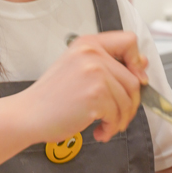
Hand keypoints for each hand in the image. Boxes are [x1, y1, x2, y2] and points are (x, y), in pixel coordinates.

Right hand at [17, 31, 147, 143]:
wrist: (28, 115)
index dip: (137, 62)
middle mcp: (92, 53)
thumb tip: (143, 65)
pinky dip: (112, 128)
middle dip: (131, 104)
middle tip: (118, 117)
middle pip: (134, 79)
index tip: (134, 79)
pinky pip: (117, 115)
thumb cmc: (51, 97)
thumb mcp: (78, 70)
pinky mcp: (95, 95)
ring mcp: (94, 73)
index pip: (129, 41)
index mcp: (88, 43)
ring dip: (121, 119)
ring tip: (106, 126)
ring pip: (129, 99)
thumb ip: (108, 65)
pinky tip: (99, 131)